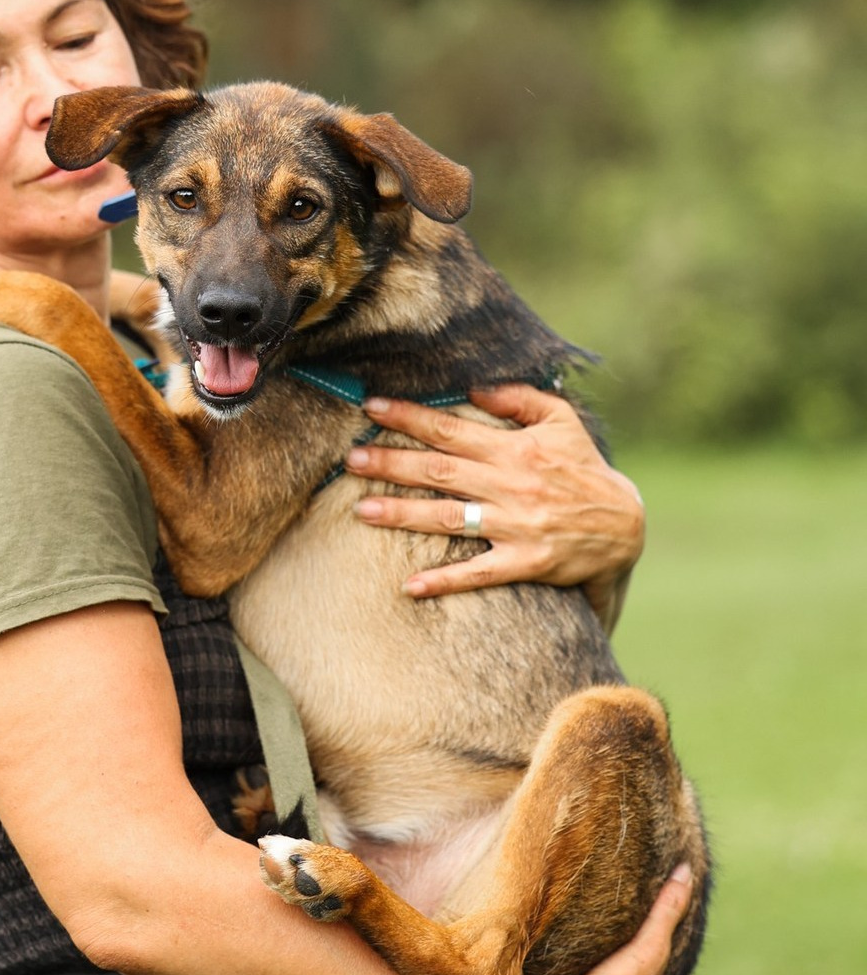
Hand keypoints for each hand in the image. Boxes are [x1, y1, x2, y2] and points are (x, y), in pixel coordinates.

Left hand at [345, 385, 644, 628]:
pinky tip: (410, 586)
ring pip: (449, 519)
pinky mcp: (524, 562)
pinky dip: (445, 581)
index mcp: (514, 449)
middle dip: (391, 464)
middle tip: (350, 460)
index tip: (370, 409)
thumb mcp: (562, 422)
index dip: (409, 418)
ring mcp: (515, 525)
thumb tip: (473, 388)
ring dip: (403, 515)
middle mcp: (510, 486)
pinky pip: (478, 573)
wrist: (624, 526)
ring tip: (362, 511)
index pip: (451, 429)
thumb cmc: (583, 469)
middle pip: (439, 472)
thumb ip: (519, 399)